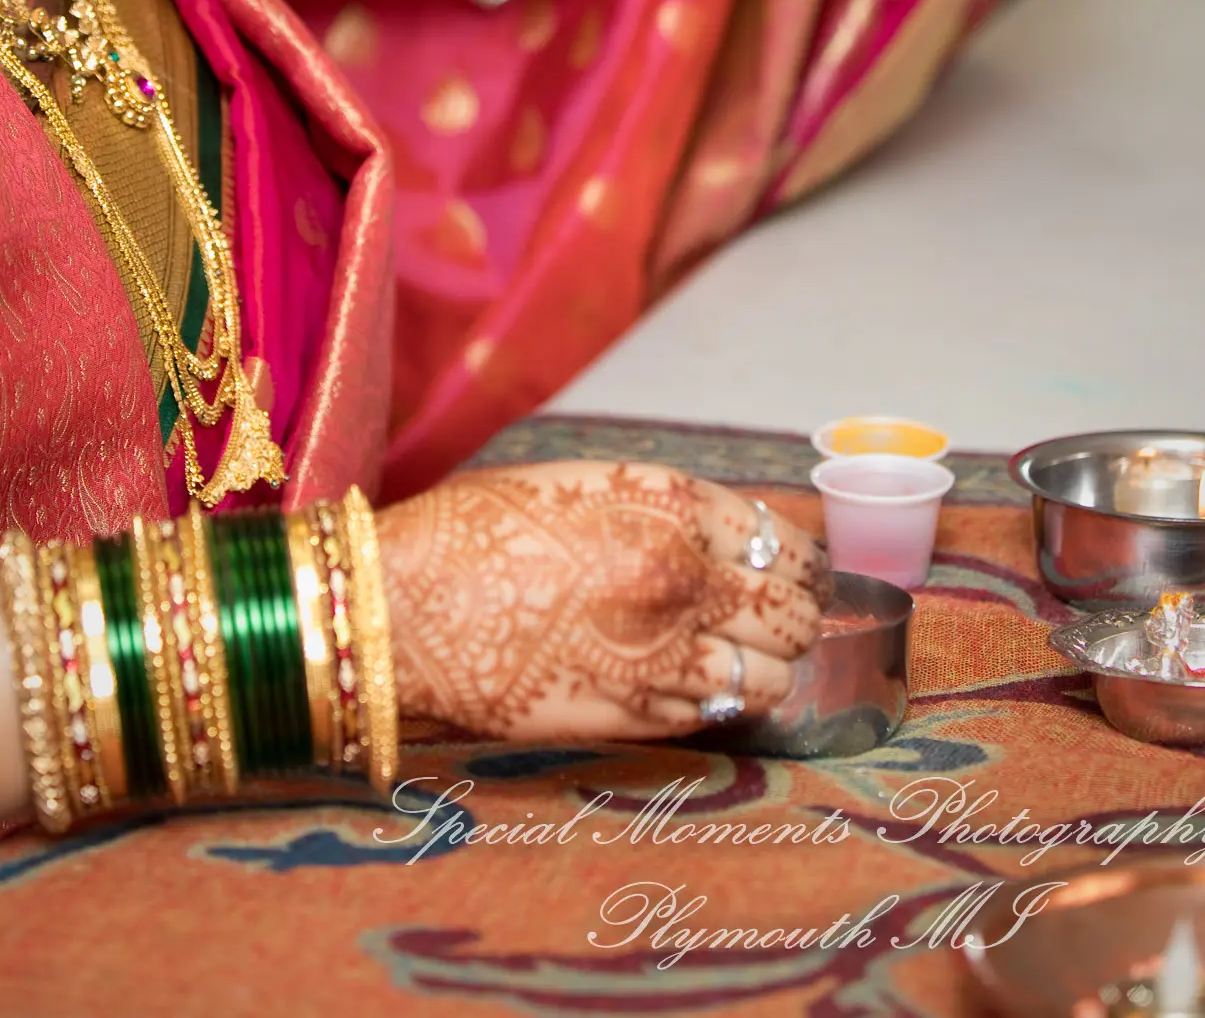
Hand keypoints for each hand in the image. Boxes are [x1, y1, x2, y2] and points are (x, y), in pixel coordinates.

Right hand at [376, 461, 826, 741]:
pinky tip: (690, 685)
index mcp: (675, 507)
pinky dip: (717, 703)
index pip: (789, 545)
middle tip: (778, 619)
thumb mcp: (588, 485)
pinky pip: (716, 716)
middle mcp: (685, 581)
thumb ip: (668, 512)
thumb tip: (731, 540)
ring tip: (740, 658)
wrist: (403, 604)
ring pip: (771, 678)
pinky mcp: (635, 718)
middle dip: (794, 617)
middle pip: (795, 615)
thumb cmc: (480, 529)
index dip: (801, 563)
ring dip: (764, 668)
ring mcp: (664, 658)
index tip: (797, 571)